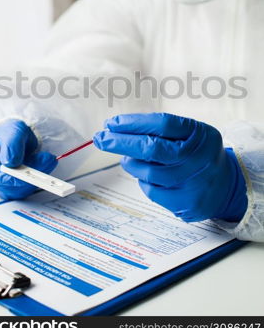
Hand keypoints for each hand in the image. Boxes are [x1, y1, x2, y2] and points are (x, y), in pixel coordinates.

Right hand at [0, 119, 56, 199]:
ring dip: (36, 177)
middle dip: (27, 176)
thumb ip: (11, 143)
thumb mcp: (12, 129)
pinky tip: (47, 163)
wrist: (17, 137)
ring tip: (49, 159)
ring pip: (16, 189)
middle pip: (3, 184)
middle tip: (46, 161)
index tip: (22, 174)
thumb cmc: (9, 132)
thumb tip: (11, 162)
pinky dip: (39, 178)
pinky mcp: (12, 187)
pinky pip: (26, 188)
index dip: (4, 176)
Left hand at [94, 113, 247, 222]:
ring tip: (129, 158)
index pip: (162, 124)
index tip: (112, 124)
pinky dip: (143, 181)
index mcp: (200, 134)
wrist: (227, 186)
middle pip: (151, 148)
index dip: (134, 123)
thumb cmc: (198, 153)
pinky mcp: (186, 204)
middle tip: (100, 138)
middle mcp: (199, 158)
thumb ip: (161, 130)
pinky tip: (147, 175)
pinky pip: (152, 191)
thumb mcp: (190, 133)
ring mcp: (193, 183)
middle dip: (120, 142)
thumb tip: (119, 131)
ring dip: (131, 163)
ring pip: (147, 172)